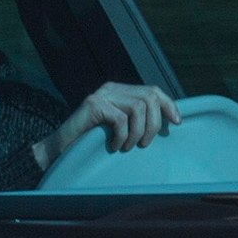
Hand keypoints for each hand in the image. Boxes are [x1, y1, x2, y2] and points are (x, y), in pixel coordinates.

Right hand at [44, 82, 180, 161]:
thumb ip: (137, 120)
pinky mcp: (93, 105)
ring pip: (138, 108)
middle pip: (149, 98)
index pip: (153, 91)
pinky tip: (113, 146)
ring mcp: (102, 95)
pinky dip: (122, 137)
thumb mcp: (120, 129)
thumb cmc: (92, 143)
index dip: (169, 105)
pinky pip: (121, 119)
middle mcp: (111, 88)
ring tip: (127, 147)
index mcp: (120, 91)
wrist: (60, 149)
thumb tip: (169, 122)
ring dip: (137, 133)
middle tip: (144, 145)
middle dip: (154, 124)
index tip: (177, 122)